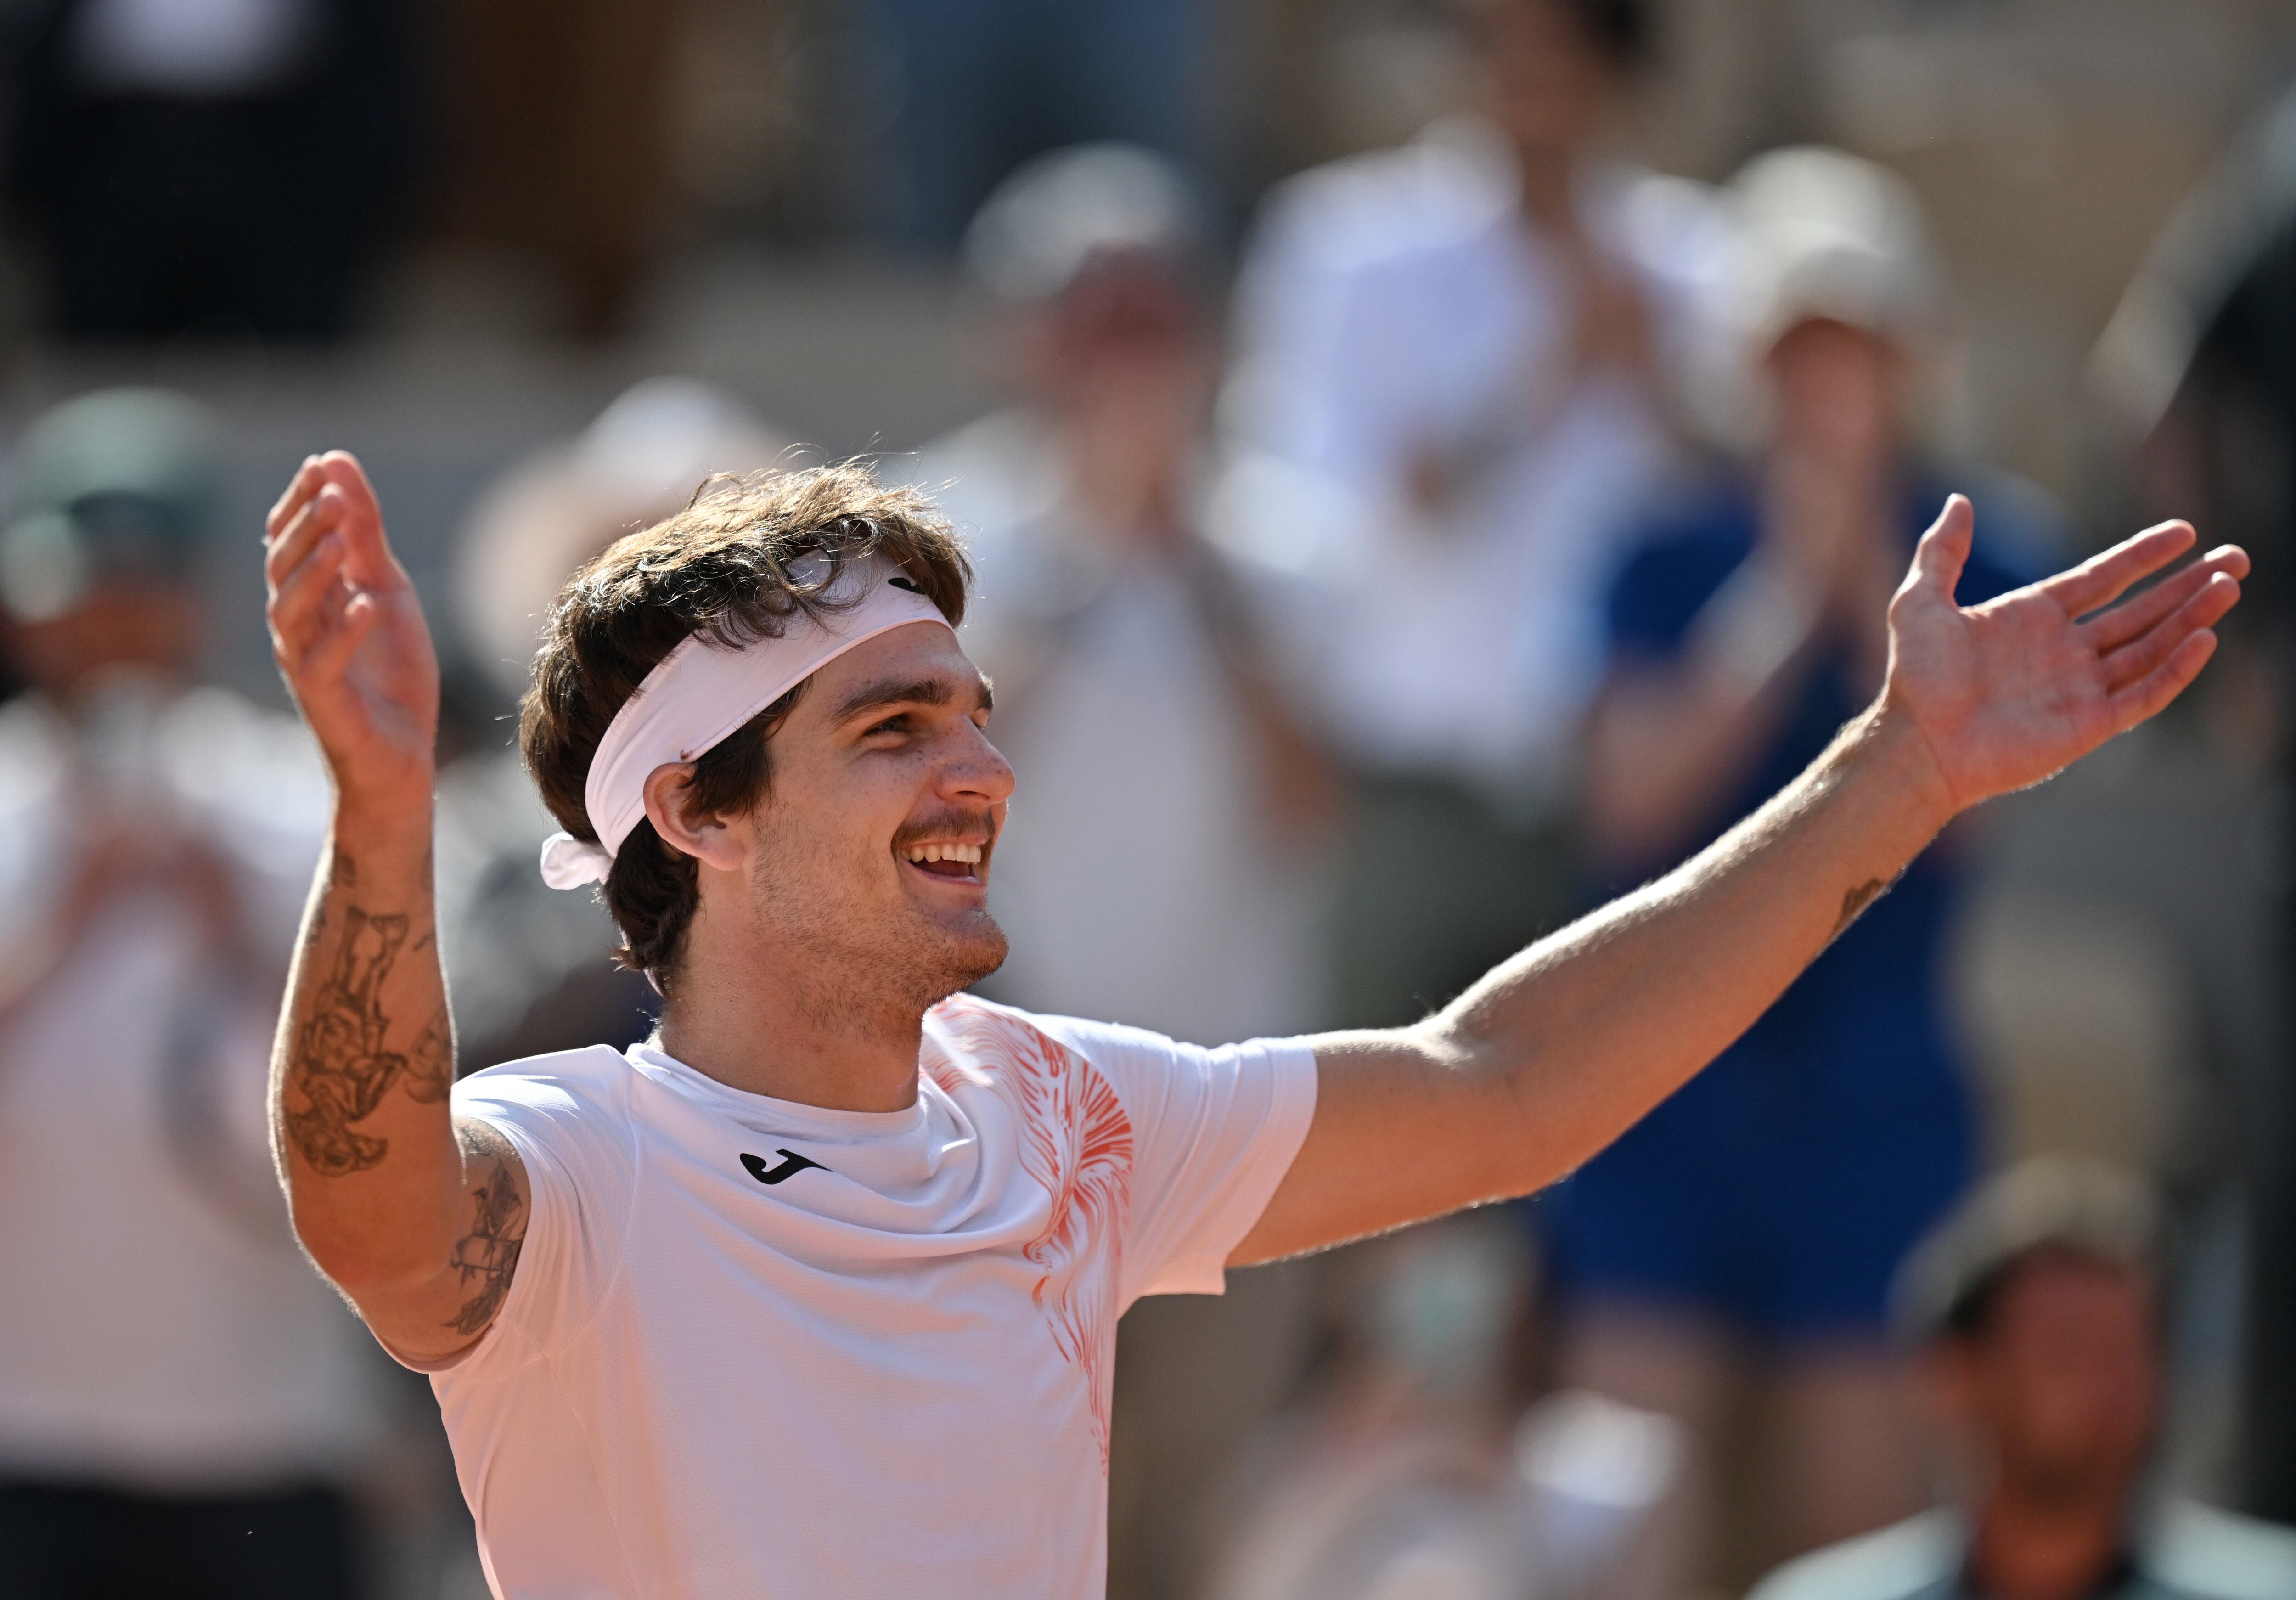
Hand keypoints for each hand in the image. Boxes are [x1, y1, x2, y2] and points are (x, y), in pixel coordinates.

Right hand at [265, 452, 439, 813]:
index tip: (320, 465)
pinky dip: (343, 633)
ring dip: (313, 573)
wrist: (402, 755)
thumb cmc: (390, 673)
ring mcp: (304, 663)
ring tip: (337, 540)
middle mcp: (296, 627)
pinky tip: (365, 607)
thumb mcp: (387, 589)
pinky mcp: (322, 700)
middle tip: (331, 495)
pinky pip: (321, 663)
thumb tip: (336, 462)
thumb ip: (364, 534)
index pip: (288, 540)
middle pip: (282, 568)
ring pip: (289, 611)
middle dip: (303, 529)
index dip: (299, 502)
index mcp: (310, 598)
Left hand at [1881, 495, 2245, 814]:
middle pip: (2140, 611)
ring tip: (2229, 587)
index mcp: (2034, 617)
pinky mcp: (2089, 725)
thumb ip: (1942, 551)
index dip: (2143, 555)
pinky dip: (2175, 669)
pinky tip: (2204, 640)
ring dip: (2191, 619)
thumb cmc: (1916, 677)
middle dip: (2187, 585)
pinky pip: (2144, 694)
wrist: (1917, 741)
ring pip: (2151, 647)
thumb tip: (1957, 499)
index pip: (2103, 578)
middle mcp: (2064, 649)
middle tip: (2235, 558)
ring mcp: (2079, 687)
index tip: (2186, 532)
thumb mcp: (1920, 602)